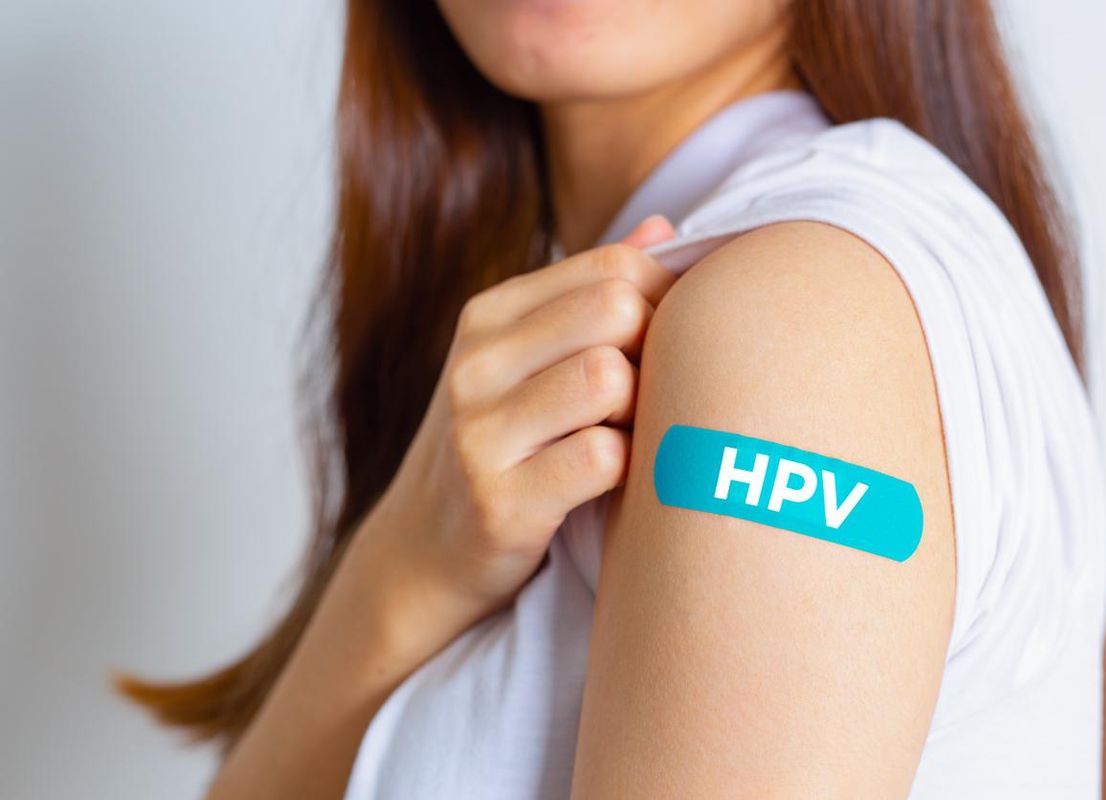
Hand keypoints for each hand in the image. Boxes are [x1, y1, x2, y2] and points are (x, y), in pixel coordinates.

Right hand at [368, 215, 676, 616]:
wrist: (423, 552)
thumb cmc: (499, 445)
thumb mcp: (525, 358)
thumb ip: (592, 293)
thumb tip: (664, 228)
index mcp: (489, 315)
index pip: (612, 266)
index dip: (665, 300)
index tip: (666, 343)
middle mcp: (475, 363)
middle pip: (616, 310)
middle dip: (655, 350)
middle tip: (650, 394)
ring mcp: (480, 432)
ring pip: (610, 379)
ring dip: (639, 413)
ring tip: (627, 436)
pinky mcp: (500, 502)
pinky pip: (602, 459)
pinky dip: (627, 471)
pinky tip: (613, 483)